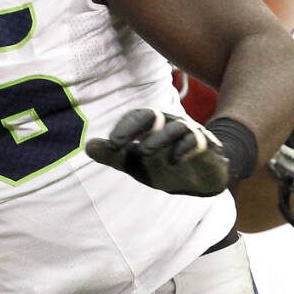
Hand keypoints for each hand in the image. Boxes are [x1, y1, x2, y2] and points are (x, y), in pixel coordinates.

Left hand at [85, 108, 230, 196]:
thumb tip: (88, 147)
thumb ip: (114, 156)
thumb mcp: (137, 164)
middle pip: (152, 115)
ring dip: (158, 138)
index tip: (110, 144)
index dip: (123, 128)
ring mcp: (189, 134)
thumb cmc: (165, 166)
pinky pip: (197, 140)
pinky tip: (174, 159)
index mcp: (151, 127)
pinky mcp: (205, 147)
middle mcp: (169, 125)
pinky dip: (185, 148)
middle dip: (134, 126)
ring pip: (176, 127)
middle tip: (116, 144)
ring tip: (143, 152)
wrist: (202, 179)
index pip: (135, 118)